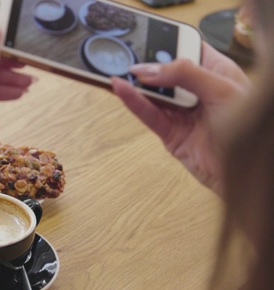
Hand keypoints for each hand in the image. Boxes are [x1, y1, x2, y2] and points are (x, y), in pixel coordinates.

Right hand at [112, 43, 250, 193]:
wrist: (249, 172)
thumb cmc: (250, 128)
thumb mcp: (221, 89)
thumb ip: (185, 75)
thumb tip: (150, 69)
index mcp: (217, 74)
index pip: (189, 51)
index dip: (170, 45)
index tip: (148, 40)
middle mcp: (198, 92)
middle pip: (166, 74)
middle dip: (147, 66)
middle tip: (125, 56)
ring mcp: (183, 114)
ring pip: (154, 95)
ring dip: (136, 84)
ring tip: (116, 71)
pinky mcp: (171, 135)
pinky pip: (149, 116)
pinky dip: (134, 103)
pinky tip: (121, 89)